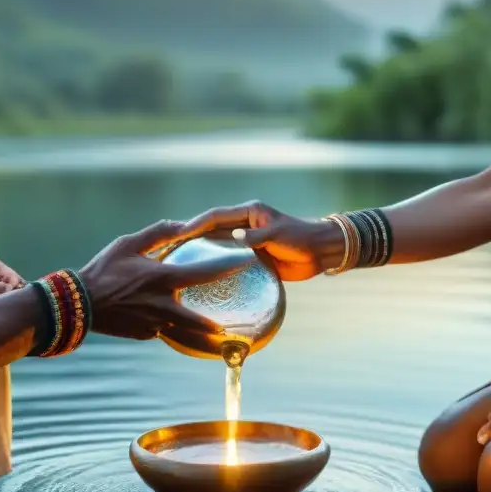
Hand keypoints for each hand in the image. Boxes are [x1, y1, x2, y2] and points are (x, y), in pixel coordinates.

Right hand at [80, 219, 250, 340]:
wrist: (77, 304)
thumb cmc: (103, 269)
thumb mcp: (128, 244)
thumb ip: (158, 234)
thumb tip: (182, 224)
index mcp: (163, 279)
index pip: (204, 273)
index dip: (228, 267)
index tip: (246, 262)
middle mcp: (164, 305)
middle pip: (200, 319)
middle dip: (219, 324)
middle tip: (234, 325)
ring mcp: (155, 323)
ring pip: (183, 327)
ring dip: (197, 329)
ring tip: (214, 332)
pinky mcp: (145, 334)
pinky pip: (163, 329)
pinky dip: (168, 325)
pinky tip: (170, 323)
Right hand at [182, 200, 344, 280]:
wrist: (320, 252)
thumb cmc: (302, 238)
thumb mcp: (278, 235)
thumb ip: (257, 236)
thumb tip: (234, 238)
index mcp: (248, 212)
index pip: (215, 216)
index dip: (195, 223)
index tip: (177, 233)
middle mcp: (244, 225)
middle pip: (211, 230)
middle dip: (191, 237)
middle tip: (170, 249)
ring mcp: (246, 241)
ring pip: (217, 246)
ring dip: (201, 252)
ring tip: (179, 264)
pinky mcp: (251, 257)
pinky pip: (229, 261)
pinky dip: (216, 267)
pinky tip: (203, 279)